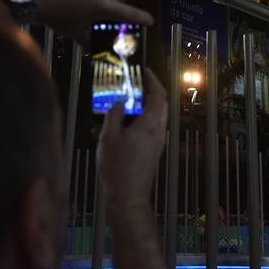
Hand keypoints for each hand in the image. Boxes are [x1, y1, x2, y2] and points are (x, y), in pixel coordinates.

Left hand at [28, 0, 152, 45]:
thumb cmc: (53, 14)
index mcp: (104, 5)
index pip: (130, 13)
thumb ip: (88, 41)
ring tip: (84, 4)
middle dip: (119, 3)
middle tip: (108, 14)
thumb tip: (93, 51)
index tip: (149, 21)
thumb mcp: (72, 31)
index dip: (142, 18)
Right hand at [96, 68, 167, 212]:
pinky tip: (116, 130)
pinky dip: (136, 123)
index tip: (143, 71)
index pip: (159, 94)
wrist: (128, 197)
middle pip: (159, 104)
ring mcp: (157, 142)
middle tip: (131, 86)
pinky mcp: (152, 151)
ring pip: (153, 117)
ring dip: (139, 109)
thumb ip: (113, 115)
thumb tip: (118, 103)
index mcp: (150, 124)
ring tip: (118, 108)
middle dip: (146, 92)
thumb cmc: (118, 168)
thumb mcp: (109, 137)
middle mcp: (158, 131)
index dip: (152, 80)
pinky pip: (148, 130)